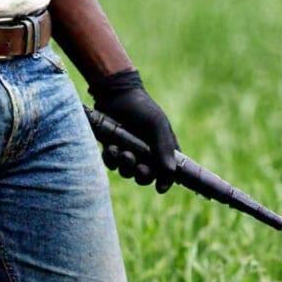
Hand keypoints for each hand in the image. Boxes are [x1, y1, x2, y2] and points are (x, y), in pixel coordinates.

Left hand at [89, 69, 180, 192]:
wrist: (115, 93)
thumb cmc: (141, 107)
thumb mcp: (156, 124)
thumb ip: (164, 147)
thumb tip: (170, 173)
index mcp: (163, 147)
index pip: (169, 171)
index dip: (165, 182)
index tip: (160, 188)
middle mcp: (147, 152)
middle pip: (146, 176)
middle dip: (143, 176)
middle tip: (139, 168)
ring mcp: (129, 151)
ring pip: (127, 172)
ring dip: (125, 166)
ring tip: (122, 152)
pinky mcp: (113, 148)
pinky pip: (112, 163)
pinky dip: (112, 159)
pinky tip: (111, 147)